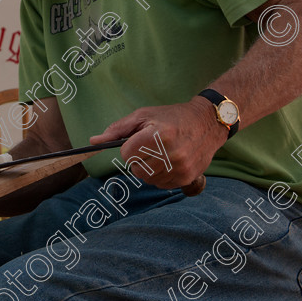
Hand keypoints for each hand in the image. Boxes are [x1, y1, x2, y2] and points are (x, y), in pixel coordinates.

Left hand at [89, 97, 226, 189]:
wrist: (207, 123)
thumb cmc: (171, 117)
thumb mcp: (143, 116)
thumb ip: (118, 129)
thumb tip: (94, 141)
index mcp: (157, 135)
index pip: (127, 154)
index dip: (130, 147)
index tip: (140, 140)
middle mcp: (170, 154)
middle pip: (135, 169)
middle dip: (138, 159)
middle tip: (150, 147)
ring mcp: (180, 168)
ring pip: (147, 179)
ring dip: (148, 169)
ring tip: (160, 153)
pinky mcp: (187, 177)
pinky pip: (161, 185)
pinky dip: (160, 176)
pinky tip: (169, 162)